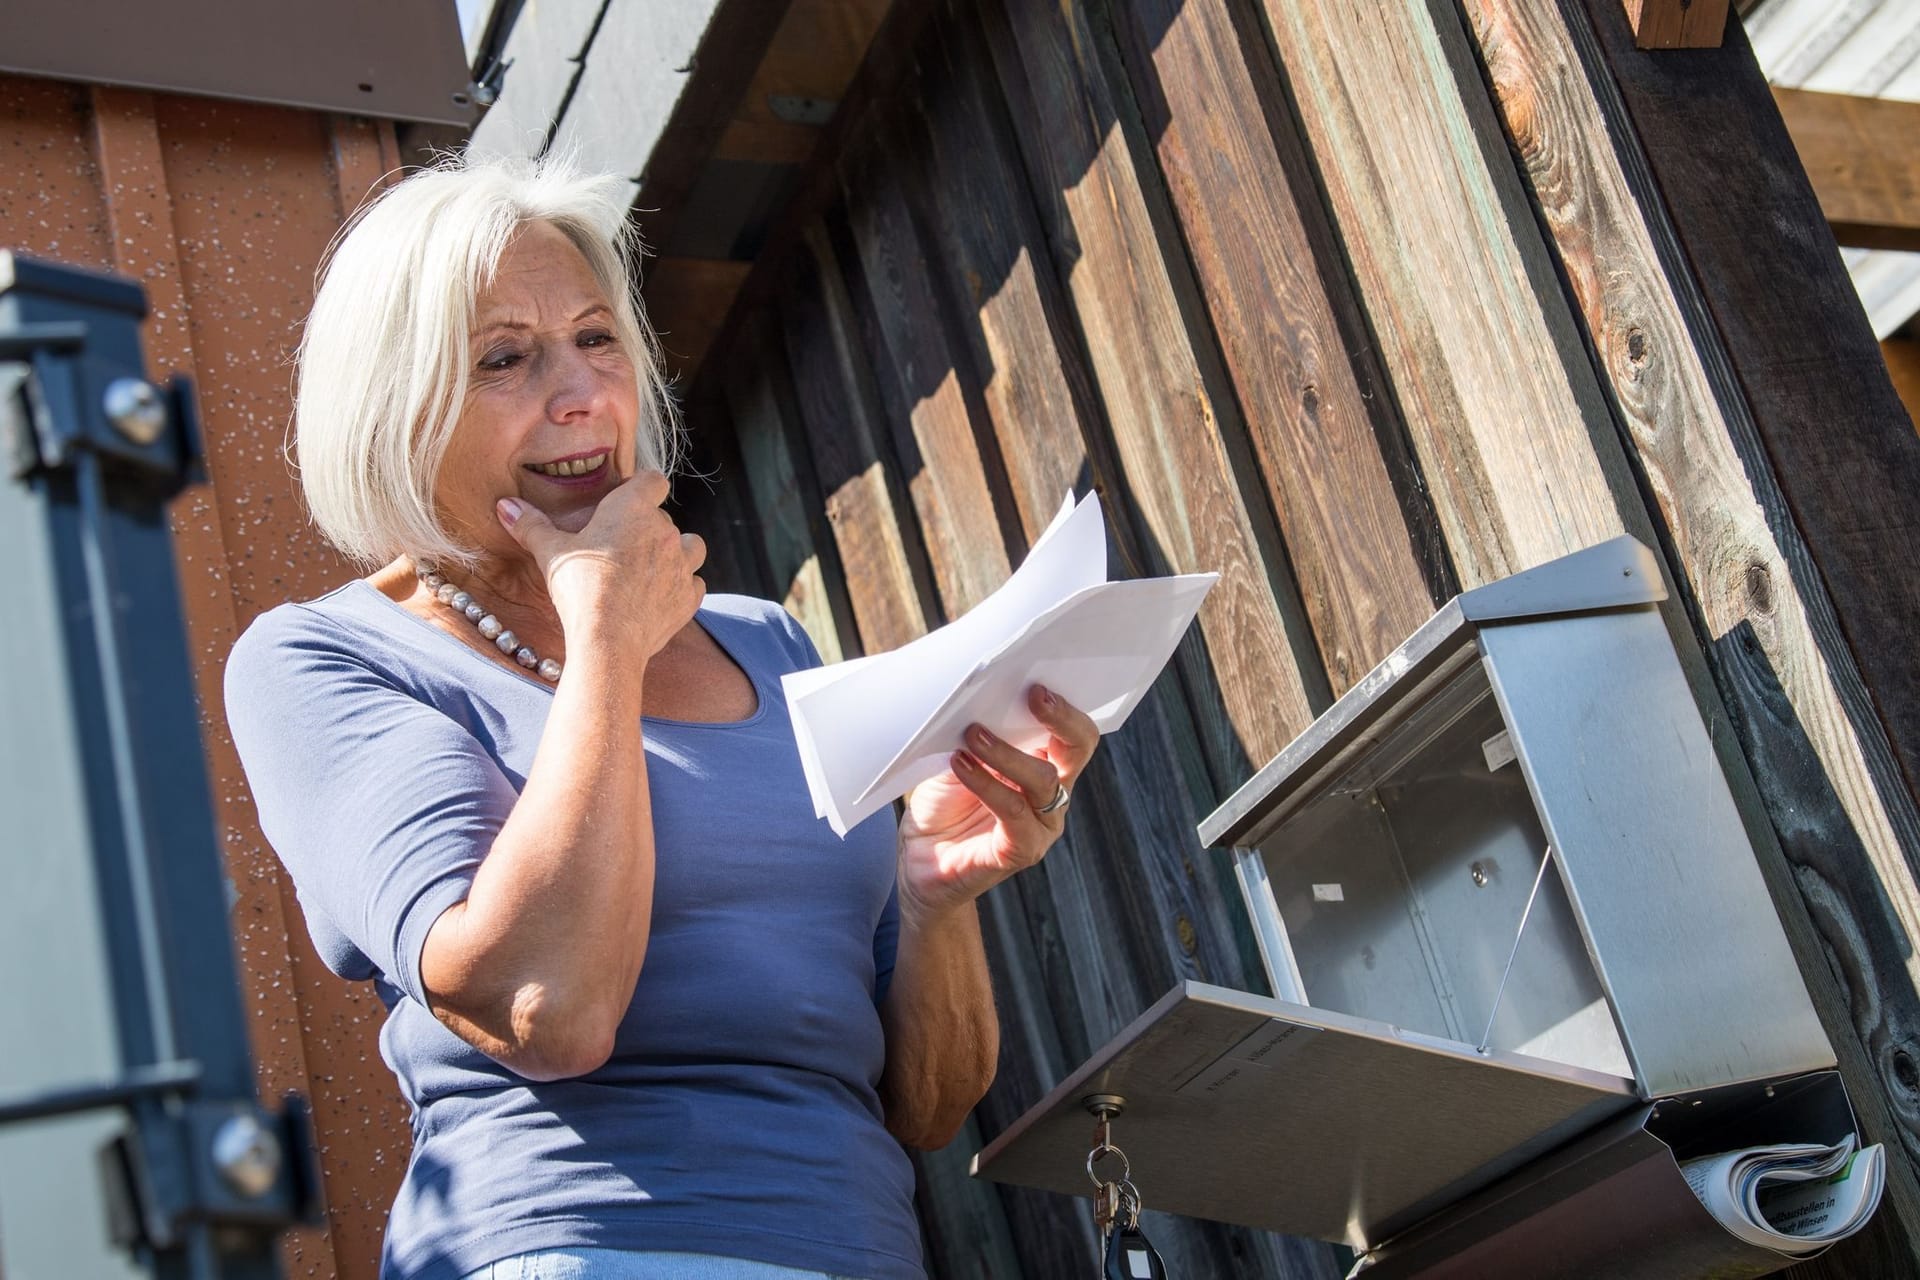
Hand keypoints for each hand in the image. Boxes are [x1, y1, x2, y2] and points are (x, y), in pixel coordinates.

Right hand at [496, 469, 705, 659]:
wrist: (607, 639)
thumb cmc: (579, 588)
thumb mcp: (550, 552)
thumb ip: (531, 525)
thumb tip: (506, 506)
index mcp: (633, 508)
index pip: (653, 480)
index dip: (641, 488)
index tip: (624, 501)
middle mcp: (666, 531)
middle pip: (664, 517)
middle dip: (647, 528)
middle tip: (620, 547)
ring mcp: (683, 564)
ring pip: (691, 546)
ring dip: (675, 552)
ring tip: (649, 567)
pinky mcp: (689, 596)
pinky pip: (695, 583)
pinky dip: (682, 587)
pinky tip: (659, 596)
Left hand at [896, 685, 1099, 923]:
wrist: (921, 861)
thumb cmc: (943, 804)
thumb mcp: (959, 756)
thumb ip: (979, 732)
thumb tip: (979, 694)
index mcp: (1045, 765)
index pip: (1075, 734)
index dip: (1065, 708)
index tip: (1038, 683)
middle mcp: (1053, 795)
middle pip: (1076, 750)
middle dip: (1059, 719)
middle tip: (1031, 694)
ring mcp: (1042, 825)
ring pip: (1043, 780)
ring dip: (1006, 752)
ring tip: (972, 734)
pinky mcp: (1021, 851)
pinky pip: (1014, 812)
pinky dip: (987, 785)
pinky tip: (960, 765)